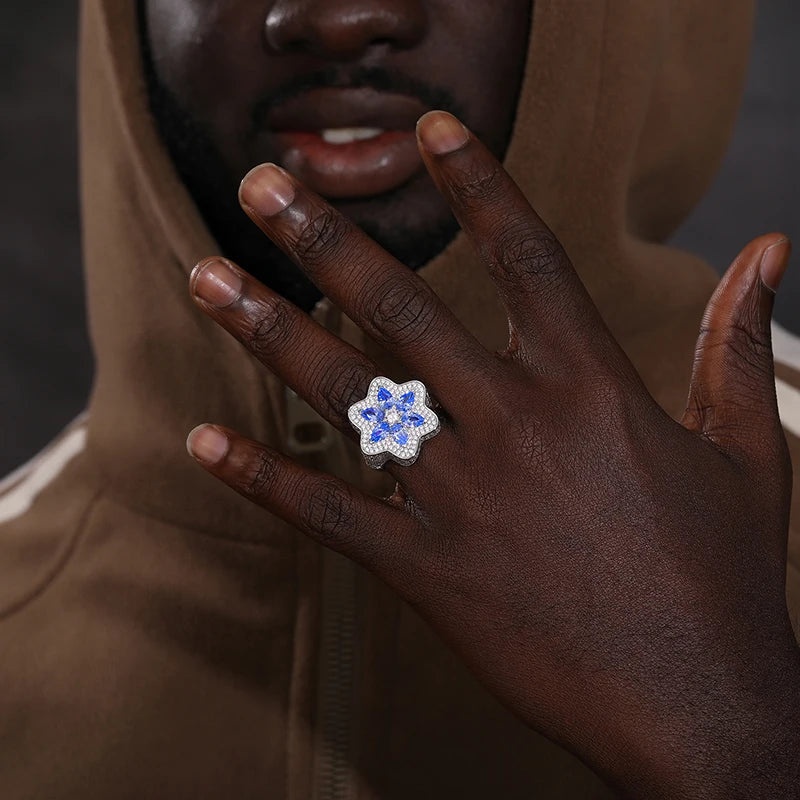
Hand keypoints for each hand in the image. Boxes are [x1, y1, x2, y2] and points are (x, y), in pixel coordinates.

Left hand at [186, 111, 799, 798]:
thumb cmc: (725, 578)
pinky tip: (204, 441)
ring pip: (347, 396)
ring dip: (269, 331)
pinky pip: (328, 515)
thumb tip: (772, 252)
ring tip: (208, 277)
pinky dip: (263, 478)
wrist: (700, 706)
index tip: (430, 132)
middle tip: (262, 187)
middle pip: (402, 307)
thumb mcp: (749, 449)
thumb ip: (738, 344)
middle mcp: (515, 426)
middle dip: (325, 239)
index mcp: (592, 387)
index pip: (525, 255)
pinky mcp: (428, 571)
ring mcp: (463, 499)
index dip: (476, 184)